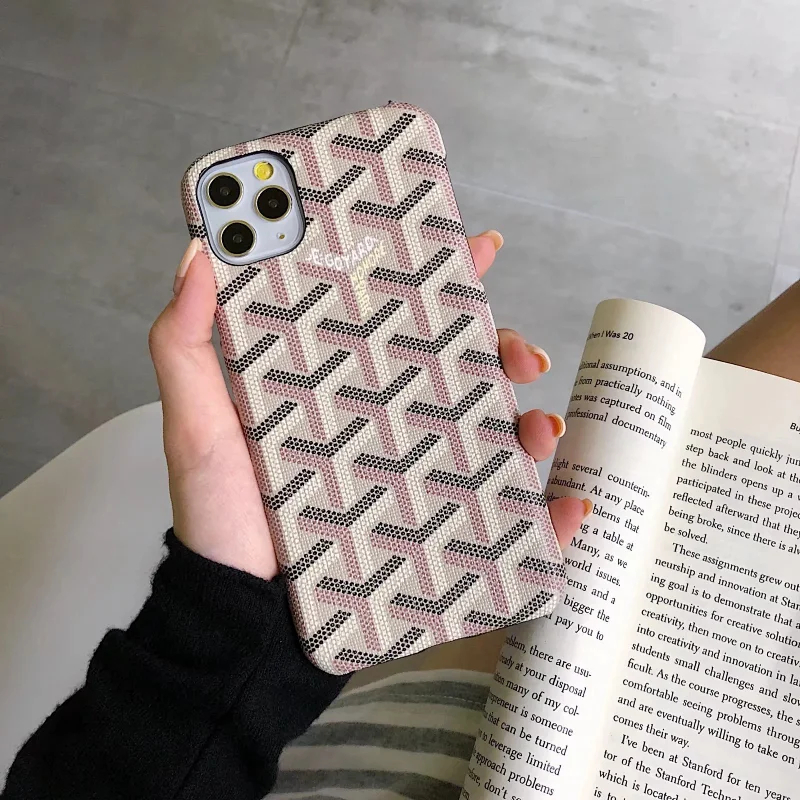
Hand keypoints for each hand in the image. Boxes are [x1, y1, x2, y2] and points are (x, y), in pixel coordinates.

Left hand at [148, 232, 590, 579]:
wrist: (242, 616)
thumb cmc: (221, 520)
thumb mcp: (198, 424)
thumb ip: (187, 343)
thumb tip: (200, 254)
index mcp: (345, 388)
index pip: (401, 320)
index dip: (444, 279)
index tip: (480, 250)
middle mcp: (389, 427)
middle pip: (465, 371)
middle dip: (507, 350)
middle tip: (523, 356)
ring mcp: (418, 481)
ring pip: (498, 438)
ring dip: (537, 425)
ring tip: (540, 432)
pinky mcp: (437, 538)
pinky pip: (508, 524)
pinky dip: (551, 518)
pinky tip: (570, 509)